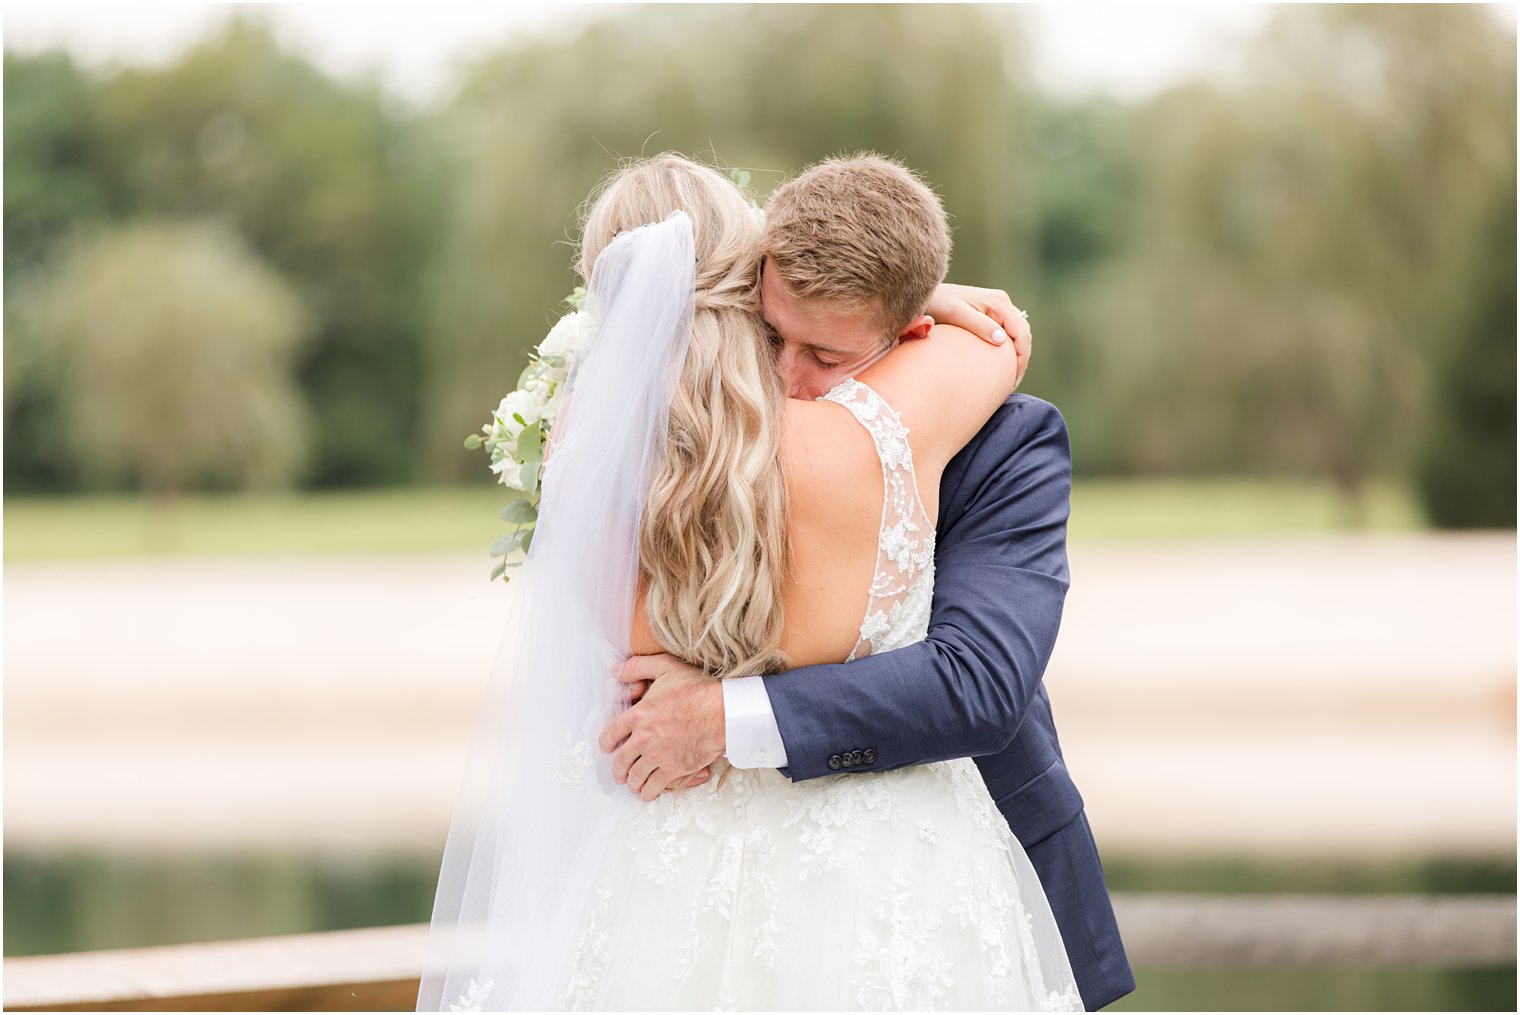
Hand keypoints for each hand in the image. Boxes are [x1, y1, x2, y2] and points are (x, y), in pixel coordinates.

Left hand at [598, 653, 722, 800]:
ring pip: (635, 776)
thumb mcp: (666, 667)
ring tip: (632, 784)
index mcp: (638, 715)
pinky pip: (653, 786)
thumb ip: (638, 667)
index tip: (607, 748)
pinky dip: (648, 792)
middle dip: (617, 769)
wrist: (723, 712)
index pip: (610, 734)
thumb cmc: (698, 690)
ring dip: (631, 782)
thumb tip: (617, 670)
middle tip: (618, 773)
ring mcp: (657, 756)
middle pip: (620, 761)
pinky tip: (647, 792)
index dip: (606, 743)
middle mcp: (643, 738)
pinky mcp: (673, 768)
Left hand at [924, 283, 1032, 388]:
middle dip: (1020, 361)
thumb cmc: (938, 303)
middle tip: (1009, 385)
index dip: (1021, 359)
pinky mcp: (991, 317)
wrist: (927, 296)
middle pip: (1023, 336)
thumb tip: (1001, 340)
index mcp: (1000, 303)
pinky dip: (1006, 353)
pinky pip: (1006, 336)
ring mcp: (998, 310)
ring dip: (1015, 358)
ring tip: (1005, 381)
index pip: (1022, 334)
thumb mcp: (956, 314)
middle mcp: (1003, 304)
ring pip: (1016, 337)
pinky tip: (997, 369)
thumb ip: (979, 325)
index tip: (1012, 380)